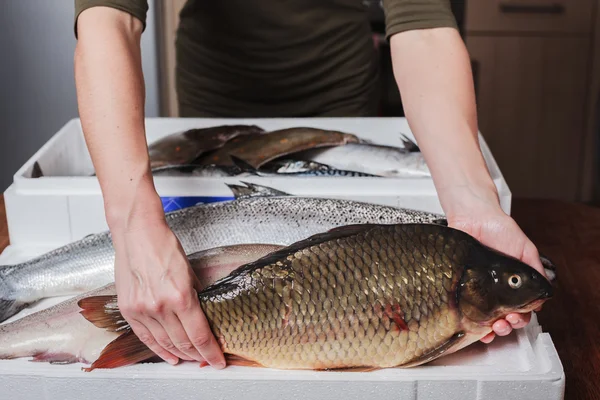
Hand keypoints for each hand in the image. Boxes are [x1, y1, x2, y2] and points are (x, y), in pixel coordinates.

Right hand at [112, 217, 225, 367]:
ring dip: (180, 354)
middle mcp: (160, 307)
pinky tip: (168, 356)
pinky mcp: (129, 310)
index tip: (218, 360)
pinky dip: (158, 349)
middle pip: (183, 342)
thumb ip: (197, 295)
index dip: (211, 352)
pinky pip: (145, 337)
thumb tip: (205, 314)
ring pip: (164, 343)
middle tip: (207, 359)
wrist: (138, 234)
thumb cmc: (164, 247)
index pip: (199, 335)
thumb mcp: (191, 272)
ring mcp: (142, 310)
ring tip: (191, 359)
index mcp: (180, 296)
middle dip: (198, 355)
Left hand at [444, 187, 545, 343]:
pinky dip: (470, 323)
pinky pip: (464, 309)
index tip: (517, 317)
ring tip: (493, 326)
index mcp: (512, 283)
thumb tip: (544, 293)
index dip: (521, 317)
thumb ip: (536, 270)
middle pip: (503, 317)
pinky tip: (474, 328)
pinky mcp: (461, 286)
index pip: (520, 309)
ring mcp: (477, 289)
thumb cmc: (499, 230)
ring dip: (491, 328)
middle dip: (507, 326)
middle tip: (505, 323)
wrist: (474, 218)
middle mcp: (495, 289)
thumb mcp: (525, 249)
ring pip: (485, 317)